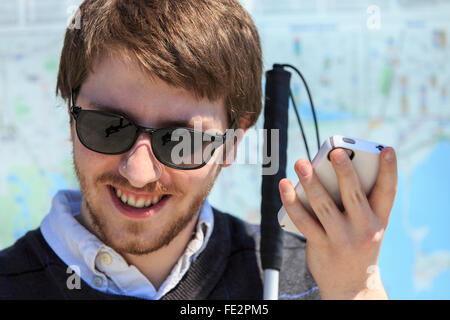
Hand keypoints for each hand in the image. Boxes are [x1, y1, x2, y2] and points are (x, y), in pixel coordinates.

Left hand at [279, 147, 397, 298]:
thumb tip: (324, 170)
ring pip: (324, 205)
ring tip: (301, 162)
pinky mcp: (321, 246)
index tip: (387, 149)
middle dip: (344, 171)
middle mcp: (364, 229)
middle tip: (335, 151)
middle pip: (353, 195)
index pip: (388, 193)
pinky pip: (304, 220)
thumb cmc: (357, 244)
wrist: (351, 286)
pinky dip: (292, 202)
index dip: (389, 170)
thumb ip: (354, 200)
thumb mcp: (366, 226)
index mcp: (379, 220)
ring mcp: (342, 239)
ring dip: (311, 182)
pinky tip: (285, 186)